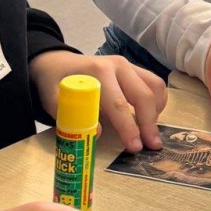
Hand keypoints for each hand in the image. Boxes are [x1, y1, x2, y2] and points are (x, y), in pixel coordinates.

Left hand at [31, 50, 167, 152]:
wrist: (57, 63)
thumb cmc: (54, 83)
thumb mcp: (53, 100)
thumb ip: (72, 116)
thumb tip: (99, 133)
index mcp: (97, 73)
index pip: (118, 104)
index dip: (129, 127)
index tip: (135, 147)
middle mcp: (117, 65)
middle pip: (142, 95)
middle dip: (149, 123)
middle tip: (152, 146)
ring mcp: (128, 65)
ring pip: (154, 87)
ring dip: (156, 112)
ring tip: (151, 132)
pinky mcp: (134, 68)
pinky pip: (155, 83)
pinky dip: (157, 101)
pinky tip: (150, 116)